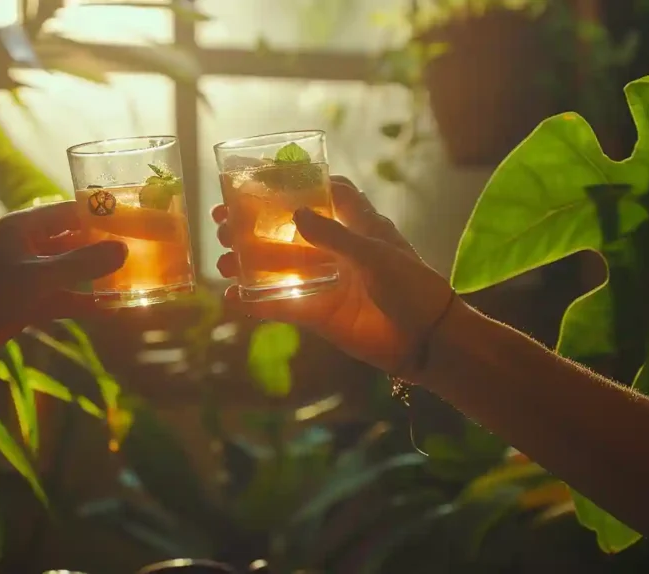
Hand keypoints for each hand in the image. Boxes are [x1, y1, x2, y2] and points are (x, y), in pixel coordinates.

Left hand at [0, 200, 125, 368]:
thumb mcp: (37, 277)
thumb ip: (81, 264)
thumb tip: (123, 250)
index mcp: (24, 227)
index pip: (71, 211)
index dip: (102, 213)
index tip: (136, 216)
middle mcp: (28, 247)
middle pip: (75, 240)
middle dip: (105, 246)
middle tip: (144, 249)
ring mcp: (28, 276)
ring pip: (72, 272)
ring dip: (98, 276)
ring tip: (135, 278)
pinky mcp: (27, 303)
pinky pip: (64, 299)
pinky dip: (85, 303)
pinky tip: (113, 309)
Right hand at [214, 177, 452, 376]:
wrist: (427, 341)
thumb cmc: (412, 287)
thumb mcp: (375, 255)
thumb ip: (335, 236)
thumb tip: (294, 212)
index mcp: (358, 226)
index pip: (327, 193)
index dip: (299, 181)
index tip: (262, 176)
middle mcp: (336, 250)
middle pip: (288, 229)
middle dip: (254, 224)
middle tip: (222, 222)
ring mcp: (325, 282)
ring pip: (278, 267)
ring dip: (248, 262)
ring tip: (221, 260)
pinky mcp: (319, 313)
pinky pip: (280, 305)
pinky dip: (256, 302)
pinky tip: (231, 297)